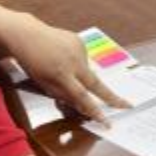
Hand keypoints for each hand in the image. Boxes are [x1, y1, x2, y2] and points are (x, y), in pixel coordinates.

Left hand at [0, 9, 120, 120]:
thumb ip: (63, 95)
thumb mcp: (44, 84)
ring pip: (86, 71)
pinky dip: (76, 63)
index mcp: (61, 74)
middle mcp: (73, 61)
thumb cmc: (33, 63)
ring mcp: (78, 49)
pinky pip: (82, 59)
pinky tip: (62, 57)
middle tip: (127, 105)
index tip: (106, 120)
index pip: (81, 96)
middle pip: (96, 83)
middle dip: (112, 96)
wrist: (27, 35)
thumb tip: (82, 105)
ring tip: (60, 67)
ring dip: (80, 75)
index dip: (94, 110)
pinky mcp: (79, 41)